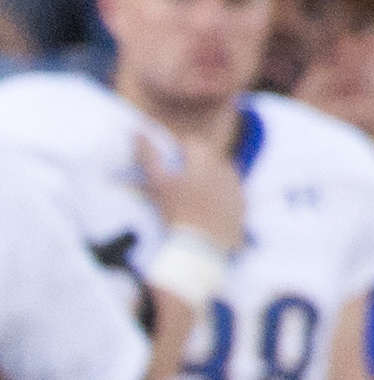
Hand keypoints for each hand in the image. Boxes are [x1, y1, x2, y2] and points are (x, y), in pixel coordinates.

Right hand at [132, 130, 245, 254]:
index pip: (191, 142)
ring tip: (193, 199)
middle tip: (178, 184)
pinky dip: (220, 198)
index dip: (177, 150)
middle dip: (193, 165)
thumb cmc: (177, 213)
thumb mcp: (158, 184)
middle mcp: (226, 167)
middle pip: (207, 157)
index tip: (168, 165)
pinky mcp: (243, 205)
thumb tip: (136, 132)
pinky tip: (207, 212)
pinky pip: (231, 193)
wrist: (202, 246)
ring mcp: (237, 186)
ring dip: (208, 180)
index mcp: (206, 159)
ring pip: (221, 174)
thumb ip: (148, 157)